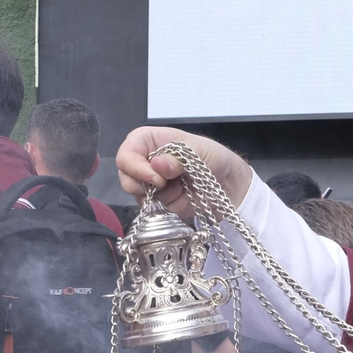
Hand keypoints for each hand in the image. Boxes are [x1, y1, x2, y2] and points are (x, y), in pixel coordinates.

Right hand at [115, 126, 252, 220]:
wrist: (227, 181)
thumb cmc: (211, 156)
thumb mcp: (199, 151)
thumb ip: (178, 158)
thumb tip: (158, 165)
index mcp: (146, 141)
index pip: (125, 155)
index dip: (136, 168)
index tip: (157, 179)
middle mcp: (142, 163)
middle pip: (127, 180)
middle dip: (149, 186)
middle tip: (170, 183)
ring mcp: (148, 185)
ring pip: (141, 198)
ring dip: (166, 196)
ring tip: (183, 185)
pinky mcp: (157, 204)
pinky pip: (156, 211)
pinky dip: (172, 206)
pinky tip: (184, 196)